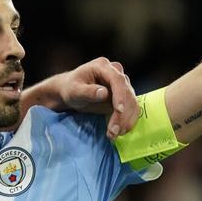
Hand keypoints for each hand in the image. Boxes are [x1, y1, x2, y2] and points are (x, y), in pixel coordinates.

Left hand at [21, 57, 138, 138]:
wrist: (70, 92)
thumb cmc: (70, 89)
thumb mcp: (74, 91)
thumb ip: (88, 92)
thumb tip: (104, 93)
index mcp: (103, 66)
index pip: (117, 80)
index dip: (120, 95)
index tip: (118, 111)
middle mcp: (116, 72)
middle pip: (127, 92)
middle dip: (122, 114)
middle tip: (114, 131)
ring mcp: (122, 83)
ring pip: (132, 101)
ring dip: (126, 119)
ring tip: (115, 134)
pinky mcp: (124, 95)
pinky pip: (131, 107)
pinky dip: (128, 120)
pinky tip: (120, 131)